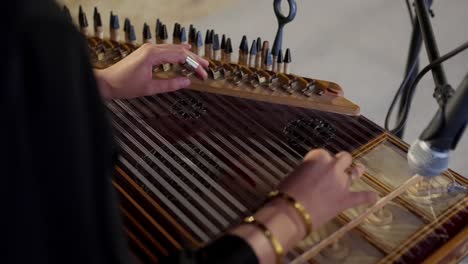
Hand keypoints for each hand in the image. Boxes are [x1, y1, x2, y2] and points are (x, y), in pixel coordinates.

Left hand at [95, 43, 208, 99]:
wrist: (106, 82)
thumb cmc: (124, 85)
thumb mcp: (150, 88)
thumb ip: (170, 84)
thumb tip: (186, 82)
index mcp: (153, 55)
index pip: (181, 57)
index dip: (194, 65)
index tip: (202, 73)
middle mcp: (151, 48)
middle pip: (179, 50)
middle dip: (194, 59)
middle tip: (206, 67)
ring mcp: (148, 49)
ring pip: (173, 49)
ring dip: (187, 55)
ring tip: (199, 61)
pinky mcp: (146, 52)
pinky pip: (166, 49)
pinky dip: (177, 52)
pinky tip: (184, 50)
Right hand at [231, 149, 376, 263]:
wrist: (291, 212)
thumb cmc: (286, 192)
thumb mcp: (294, 175)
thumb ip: (307, 172)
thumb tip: (311, 177)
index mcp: (318, 157)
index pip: (323, 154)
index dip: (321, 161)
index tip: (317, 166)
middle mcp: (333, 166)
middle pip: (343, 158)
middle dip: (341, 162)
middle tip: (338, 167)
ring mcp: (342, 182)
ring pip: (354, 172)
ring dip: (356, 171)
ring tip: (359, 170)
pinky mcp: (346, 199)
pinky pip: (362, 197)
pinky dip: (368, 197)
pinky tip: (373, 197)